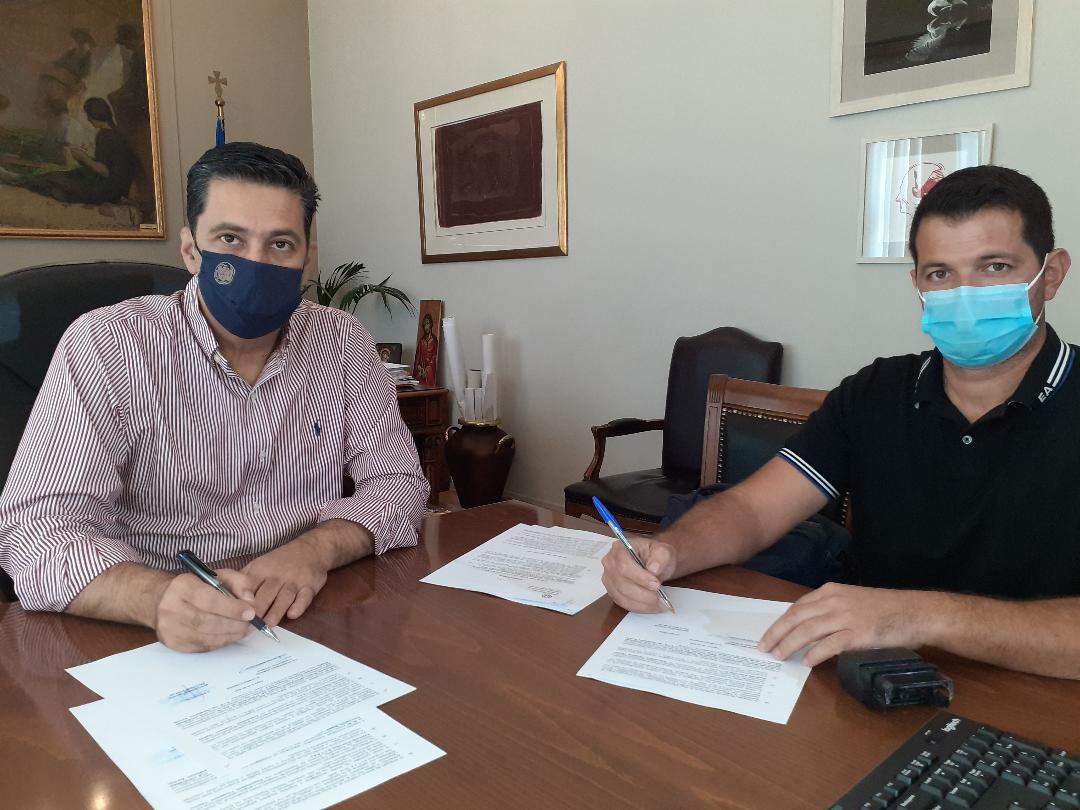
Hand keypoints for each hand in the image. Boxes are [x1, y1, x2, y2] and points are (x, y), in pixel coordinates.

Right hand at [154, 569, 258, 651]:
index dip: (232, 608)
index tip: (250, 612)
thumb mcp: (216, 576)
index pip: (209, 600)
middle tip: (251, 624)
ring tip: (244, 630)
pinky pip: (201, 646)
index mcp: (182, 587)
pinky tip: (230, 636)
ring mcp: (170, 629)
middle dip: (234, 624)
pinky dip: (220, 642)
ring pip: (206, 637)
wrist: (158, 600)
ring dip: (230, 635)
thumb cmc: (193, 587)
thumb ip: (238, 582)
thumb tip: (250, 600)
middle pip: (208, 621)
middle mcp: (171, 608)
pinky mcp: (173, 643)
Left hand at [241, 539, 328, 626]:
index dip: (243, 600)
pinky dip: (299, 605)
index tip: (235, 614)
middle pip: (266, 593)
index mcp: (261, 570)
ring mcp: (294, 581)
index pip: (250, 586)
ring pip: (284, 596)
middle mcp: (277, 576)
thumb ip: (244, 580)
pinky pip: (305, 597)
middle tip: (250, 623)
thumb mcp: (260, 564)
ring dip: (277, 610)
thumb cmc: (281, 561)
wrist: (311, 549)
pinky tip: (293, 614)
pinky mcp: (310, 586)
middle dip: (258, 608)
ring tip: (269, 624)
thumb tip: (225, 595)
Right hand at [600, 535, 676, 612]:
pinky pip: (623, 603)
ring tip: (660, 604)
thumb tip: (653, 569)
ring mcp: (609, 579)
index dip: (639, 577)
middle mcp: (610, 563)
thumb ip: (660, 557)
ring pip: (622, 596)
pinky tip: (652, 607)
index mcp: (619, 548)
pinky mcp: (613, 592)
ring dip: (642, 603)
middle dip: (642, 593)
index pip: (624, 565)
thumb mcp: (664, 551)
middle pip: (621, 583)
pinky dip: (639, 607)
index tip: (656, 584)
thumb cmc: (657, 556)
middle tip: (661, 598)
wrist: (656, 564)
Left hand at [757, 583, 924, 665]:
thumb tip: (807, 629)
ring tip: (779, 656)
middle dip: (777, 634)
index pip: (797, 607)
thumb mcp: (851, 600)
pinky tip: (807, 662)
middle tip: (764, 648)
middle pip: (796, 618)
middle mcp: (834, 601)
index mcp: (830, 591)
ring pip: (808, 631)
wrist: (915, 611)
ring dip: (790, 645)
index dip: (780, 623)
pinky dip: (816, 654)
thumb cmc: (885, 608)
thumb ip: (829, 610)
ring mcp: (846, 616)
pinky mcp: (858, 633)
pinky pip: (830, 644)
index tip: (768, 635)